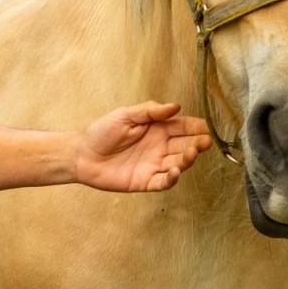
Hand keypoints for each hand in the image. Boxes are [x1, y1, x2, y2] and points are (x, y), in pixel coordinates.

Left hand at [75, 101, 212, 192]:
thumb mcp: (125, 115)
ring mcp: (154, 165)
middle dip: (197, 144)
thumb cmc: (101, 132)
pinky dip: (171, 178)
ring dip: (187, 160)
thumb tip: (175, 106)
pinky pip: (163, 182)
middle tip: (204, 142)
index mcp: (158, 129)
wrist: (81, 154)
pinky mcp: (145, 181)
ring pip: (178, 164)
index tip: (206, 128)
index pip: (183, 127)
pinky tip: (175, 171)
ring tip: (191, 153)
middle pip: (185, 146)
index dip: (196, 128)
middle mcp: (160, 147)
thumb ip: (150, 111)